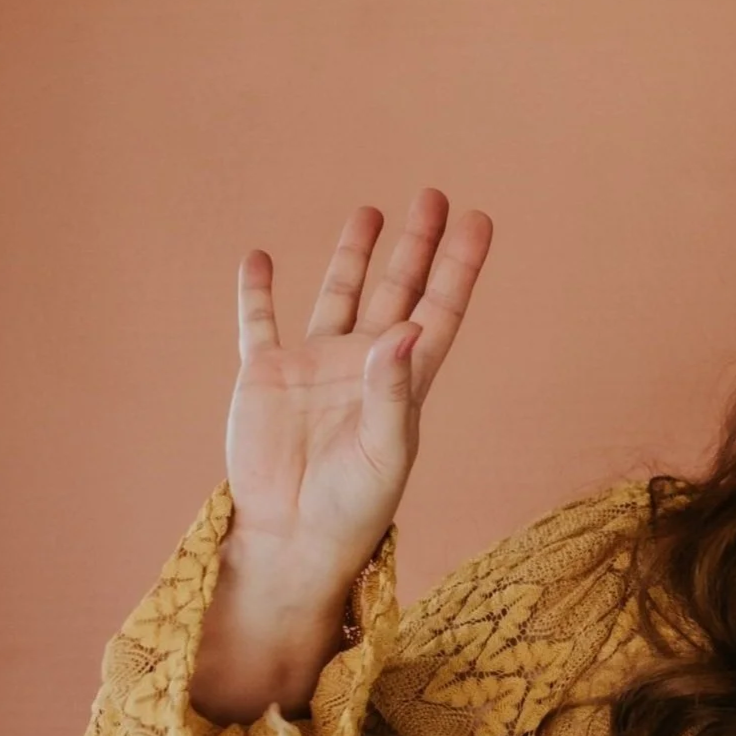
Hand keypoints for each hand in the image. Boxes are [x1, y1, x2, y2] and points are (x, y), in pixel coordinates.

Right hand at [222, 188, 492, 596]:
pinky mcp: (265, 376)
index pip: (440, 309)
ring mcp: (314, 366)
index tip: (479, 220)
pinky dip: (256, 291)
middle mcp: (363, 364)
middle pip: (398, 289)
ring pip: (339, 294)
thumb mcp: (384, 452)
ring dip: (354, 255)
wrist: (291, 540)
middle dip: (417, 244)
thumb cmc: (353, 508)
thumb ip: (392, 391)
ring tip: (370, 211)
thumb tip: (407, 328)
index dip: (460, 265)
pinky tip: (260, 257)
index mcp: (405, 381)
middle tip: (435, 195)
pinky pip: (259, 322)